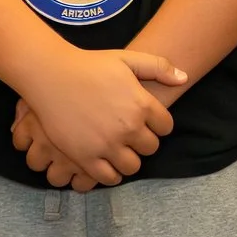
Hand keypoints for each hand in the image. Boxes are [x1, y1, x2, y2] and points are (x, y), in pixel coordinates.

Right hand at [11, 46, 187, 186]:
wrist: (52, 75)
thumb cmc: (90, 65)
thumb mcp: (127, 59)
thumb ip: (159, 67)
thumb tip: (184, 78)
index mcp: (142, 105)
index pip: (166, 127)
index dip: (158, 125)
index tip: (147, 122)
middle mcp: (129, 127)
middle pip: (151, 148)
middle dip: (143, 142)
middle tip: (131, 136)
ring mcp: (107, 144)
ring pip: (132, 166)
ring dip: (129, 160)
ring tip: (120, 151)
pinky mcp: (86, 157)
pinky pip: (108, 177)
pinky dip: (111, 174)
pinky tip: (106, 163)